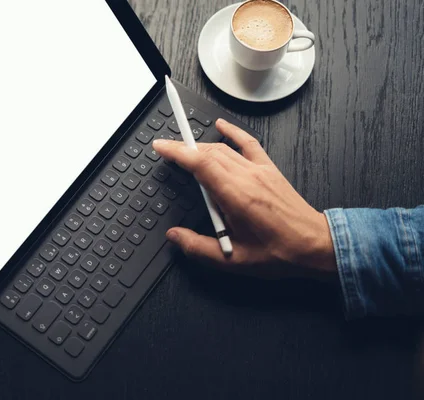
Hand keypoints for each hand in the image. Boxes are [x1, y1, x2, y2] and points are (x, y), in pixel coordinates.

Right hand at [152, 119, 336, 280]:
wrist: (314, 246)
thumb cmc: (279, 253)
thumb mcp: (232, 261)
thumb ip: (198, 248)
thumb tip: (175, 236)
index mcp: (237, 197)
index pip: (201, 164)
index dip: (177, 152)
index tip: (161, 147)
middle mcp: (248, 178)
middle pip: (208, 153)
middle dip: (183, 148)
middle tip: (165, 150)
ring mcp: (259, 171)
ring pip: (223, 149)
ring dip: (200, 146)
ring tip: (183, 149)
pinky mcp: (269, 170)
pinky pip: (248, 143)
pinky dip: (233, 132)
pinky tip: (222, 126)